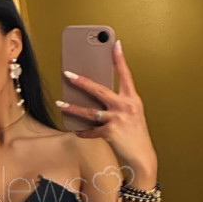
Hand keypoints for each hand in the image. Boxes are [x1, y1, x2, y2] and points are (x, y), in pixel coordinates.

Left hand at [57, 39, 157, 181]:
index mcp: (133, 99)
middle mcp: (126, 106)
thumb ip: (118, 104)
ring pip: (90, 111)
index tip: (115, 44)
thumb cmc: (135, 135)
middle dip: (82, 81)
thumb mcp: (131, 115)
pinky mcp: (111, 131)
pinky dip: (83, 131)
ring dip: (72, 108)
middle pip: (100, 90)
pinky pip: (91, 130)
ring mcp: (118, 118)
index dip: (119, 59)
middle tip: (68, 74)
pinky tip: (77, 130)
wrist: (142, 157)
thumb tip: (96, 97)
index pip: (125, 75)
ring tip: (60, 104)